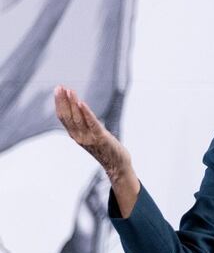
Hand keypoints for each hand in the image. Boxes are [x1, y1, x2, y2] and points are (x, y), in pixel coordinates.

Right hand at [54, 86, 138, 216]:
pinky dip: (86, 112)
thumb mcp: (90, 135)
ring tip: (69, 91)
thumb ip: (83, 124)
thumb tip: (78, 108)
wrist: (117, 165)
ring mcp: (89, 138)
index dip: (59, 103)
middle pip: (68, 116)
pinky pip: (92, 123)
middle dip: (63, 101)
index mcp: (75, 135)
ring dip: (73, 103)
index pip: (63, 117)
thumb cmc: (105, 148)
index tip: (57, 90)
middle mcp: (79, 136)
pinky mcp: (101, 138)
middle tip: (60, 87)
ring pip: (78, 118)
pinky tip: (82, 102)